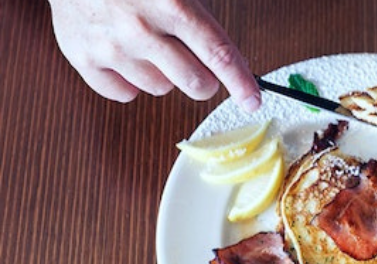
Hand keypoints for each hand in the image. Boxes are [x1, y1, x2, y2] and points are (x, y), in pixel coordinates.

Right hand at [47, 0, 260, 110]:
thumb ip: (203, 21)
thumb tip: (234, 61)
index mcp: (173, 4)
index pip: (219, 55)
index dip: (241, 83)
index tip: (252, 101)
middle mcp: (142, 28)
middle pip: (196, 84)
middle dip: (203, 80)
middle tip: (195, 66)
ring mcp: (111, 46)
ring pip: (161, 89)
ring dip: (163, 74)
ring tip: (147, 45)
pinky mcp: (84, 58)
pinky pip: (124, 94)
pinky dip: (129, 81)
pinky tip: (125, 56)